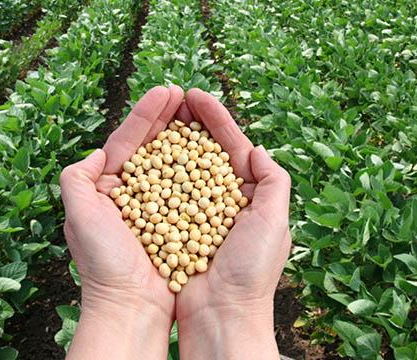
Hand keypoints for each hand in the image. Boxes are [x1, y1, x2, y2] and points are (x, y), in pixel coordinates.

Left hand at [59, 85, 183, 358]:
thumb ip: (77, 178)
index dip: (145, 114)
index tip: (166, 90)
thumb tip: (97, 153)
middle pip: (151, 147)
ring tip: (198, 112)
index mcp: (106, 189)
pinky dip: (198, 168)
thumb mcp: (78, 215)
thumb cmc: (103, 263)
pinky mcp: (177, 222)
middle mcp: (132, 195)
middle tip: (184, 93)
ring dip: (184, 137)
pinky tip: (210, 151)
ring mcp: (156, 207)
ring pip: (171, 163)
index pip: (126, 142)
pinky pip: (189, 189)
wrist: (131, 307)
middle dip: (166, 118)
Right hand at [174, 88, 291, 359]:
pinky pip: (161, 194)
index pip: (232, 146)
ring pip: (180, 168)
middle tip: (172, 96)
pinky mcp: (171, 226)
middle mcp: (221, 201)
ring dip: (170, 140)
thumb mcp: (274, 221)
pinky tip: (142, 154)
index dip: (215, 119)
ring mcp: (194, 213)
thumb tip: (256, 147)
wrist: (220, 316)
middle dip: (190, 123)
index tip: (195, 94)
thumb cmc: (251, 272)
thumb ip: (273, 181)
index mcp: (249, 196)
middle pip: (204, 151)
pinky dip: (153, 172)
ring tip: (156, 115)